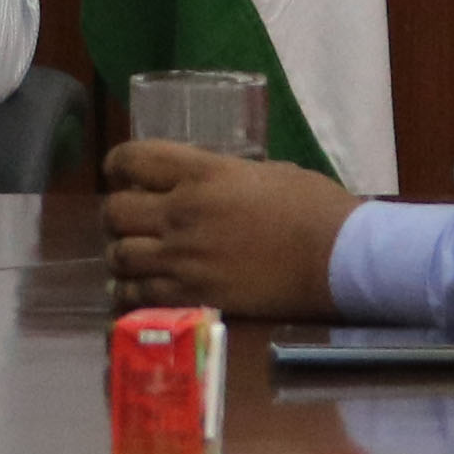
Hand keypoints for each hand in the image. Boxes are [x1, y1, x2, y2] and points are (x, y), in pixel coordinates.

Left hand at [100, 143, 361, 313]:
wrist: (339, 258)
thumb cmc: (314, 207)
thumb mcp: (265, 171)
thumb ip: (223, 175)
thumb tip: (204, 181)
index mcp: (202, 172)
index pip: (132, 159)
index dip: (117, 165)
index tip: (120, 173)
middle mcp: (182, 212)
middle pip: (114, 211)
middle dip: (116, 214)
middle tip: (130, 220)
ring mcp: (184, 257)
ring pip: (119, 255)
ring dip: (121, 253)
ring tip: (135, 256)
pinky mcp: (193, 294)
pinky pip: (138, 294)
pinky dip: (131, 290)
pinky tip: (139, 288)